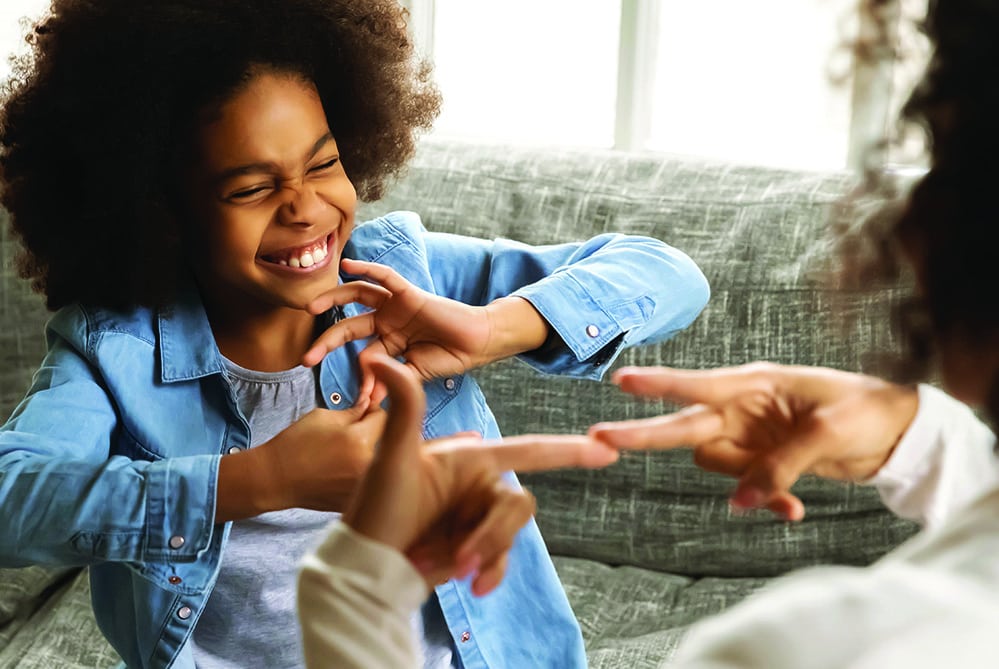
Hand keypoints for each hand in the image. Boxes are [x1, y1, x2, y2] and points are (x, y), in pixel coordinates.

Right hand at [215, 397, 386, 520]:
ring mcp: (364, 487)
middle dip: (375, 433)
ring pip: (382, 463)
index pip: (385, 417)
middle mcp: (367, 466)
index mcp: (360, 441)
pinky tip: (342, 471)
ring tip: (347, 454)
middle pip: (388, 441)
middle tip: (354, 433)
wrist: (275, 479)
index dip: (373, 411)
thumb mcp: (323, 417)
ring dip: (372, 454)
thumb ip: (354, 411)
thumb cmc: (294, 445)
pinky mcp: (358, 500)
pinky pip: (371, 481)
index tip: (363, 413)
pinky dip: (363, 474)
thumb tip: (373, 405)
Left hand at [302, 259, 548, 382]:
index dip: (359, 378)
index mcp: (388, 342)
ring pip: (357, 296)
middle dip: (326, 342)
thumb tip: (370, 399)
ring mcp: (396, 306)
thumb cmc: (450, 357)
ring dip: (332, 299)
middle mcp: (387, 321)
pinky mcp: (409, 293)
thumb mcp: (414, 374)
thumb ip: (391, 380)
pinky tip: (347, 265)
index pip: (362, 356)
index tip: (360, 401)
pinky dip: (367, 269)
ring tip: (311, 307)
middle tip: (306, 359)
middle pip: (348, 326)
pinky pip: (386, 277)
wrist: (479, 344)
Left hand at [344, 354, 618, 593]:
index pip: (529, 450)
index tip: (607, 448)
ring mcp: (479, 518)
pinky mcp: (476, 547)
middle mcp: (480, 485)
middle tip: (460, 560)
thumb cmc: (374, 508)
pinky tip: (470, 585)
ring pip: (510, 535)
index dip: (568, 449)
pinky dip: (489, 571)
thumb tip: (379, 359)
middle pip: (518, 504)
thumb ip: (403, 407)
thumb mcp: (390, 457)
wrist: (366, 565)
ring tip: (443, 568)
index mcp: (470, 458)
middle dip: (492, 534)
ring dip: (482, 554)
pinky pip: (502, 558)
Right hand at [589, 363, 918, 520]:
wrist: (897, 432)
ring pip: (716, 465)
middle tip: (597, 438)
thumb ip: (779, 467)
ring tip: (788, 502)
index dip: (658, 384)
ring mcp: (749, 435)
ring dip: (743, 485)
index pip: (696, 385)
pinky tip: (795, 511)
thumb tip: (740, 503)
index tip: (620, 380)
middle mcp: (742, 409)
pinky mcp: (762, 460)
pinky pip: (746, 486)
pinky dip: (767, 501)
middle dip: (643, 434)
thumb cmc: (865, 411)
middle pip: (683, 425)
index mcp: (754, 384)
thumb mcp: (826, 434)